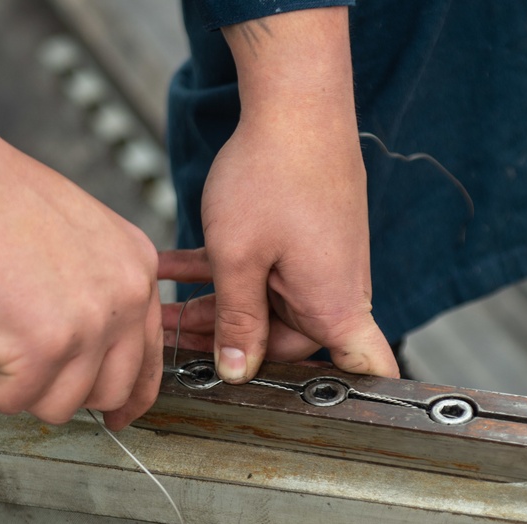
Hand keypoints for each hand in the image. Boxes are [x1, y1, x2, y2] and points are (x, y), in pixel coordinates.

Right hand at [0, 132, 162, 427]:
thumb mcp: (76, 236)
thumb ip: (91, 290)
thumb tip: (73, 344)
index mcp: (136, 269)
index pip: (149, 355)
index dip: (129, 393)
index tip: (116, 413)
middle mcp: (126, 299)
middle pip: (112, 389)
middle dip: (65, 390)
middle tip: (28, 372)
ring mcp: (90, 326)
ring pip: (62, 404)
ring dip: (20, 385)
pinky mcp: (44, 349)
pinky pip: (13, 399)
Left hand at [162, 7, 397, 382]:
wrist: (294, 101)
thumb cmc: (276, 174)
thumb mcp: (239, 259)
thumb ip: (235, 320)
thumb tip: (234, 370)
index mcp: (334, 306)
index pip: (366, 369)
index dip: (359, 399)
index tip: (332, 420)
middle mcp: (335, 289)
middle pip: (285, 341)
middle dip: (230, 343)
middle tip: (175, 339)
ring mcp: (317, 262)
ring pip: (263, 304)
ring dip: (215, 305)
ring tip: (160, 304)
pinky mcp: (301, 238)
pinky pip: (260, 270)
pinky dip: (221, 271)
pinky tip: (172, 266)